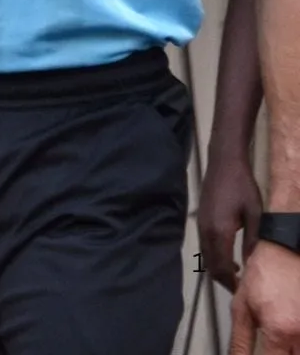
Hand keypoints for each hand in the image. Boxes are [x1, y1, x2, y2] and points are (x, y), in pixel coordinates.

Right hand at [199, 151, 260, 290]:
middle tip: (238, 289)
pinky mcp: (200, 220)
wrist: (223, 163)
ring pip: (206, 256)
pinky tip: (228, 256)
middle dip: (223, 279)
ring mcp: (200, 225)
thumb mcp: (255, 214)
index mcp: (220, 232)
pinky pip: (205, 246)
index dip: (230, 282)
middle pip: (210, 264)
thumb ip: (253, 239)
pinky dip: (214, 257)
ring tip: (235, 276)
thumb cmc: (242, 186)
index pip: (222, 266)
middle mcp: (206, 232)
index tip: (241, 292)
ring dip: (218, 268)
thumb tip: (254, 262)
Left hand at [229, 242, 299, 353]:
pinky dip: (297, 340)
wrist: (286, 252)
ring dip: (289, 349)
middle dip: (279, 354)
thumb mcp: (242, 307)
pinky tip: (290, 334)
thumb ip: (240, 340)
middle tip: (270, 347)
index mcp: (280, 331)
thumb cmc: (265, 274)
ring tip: (279, 339)